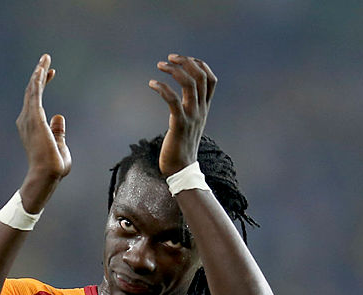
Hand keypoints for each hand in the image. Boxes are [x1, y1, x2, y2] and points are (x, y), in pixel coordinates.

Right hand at [16, 54, 71, 183]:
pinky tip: (42, 69)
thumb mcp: (59, 145)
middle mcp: (26, 120)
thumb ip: (58, 131)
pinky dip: (38, 80)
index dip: (42, 85)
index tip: (51, 73)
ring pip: (32, 89)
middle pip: (32, 92)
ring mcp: (29, 118)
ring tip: (45, 58)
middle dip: (39, 75)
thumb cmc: (53, 167)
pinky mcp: (34, 117)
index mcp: (32, 127)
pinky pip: (35, 94)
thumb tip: (59, 116)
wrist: (47, 174)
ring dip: (38, 73)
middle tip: (45, 60)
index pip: (36, 101)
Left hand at [149, 54, 216, 175]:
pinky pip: (173, 100)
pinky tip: (152, 84)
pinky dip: (163, 88)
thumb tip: (180, 97)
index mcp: (204, 109)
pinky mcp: (179, 124)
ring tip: (160, 66)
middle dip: (185, 62)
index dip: (199, 64)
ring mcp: (192, 117)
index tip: (183, 60)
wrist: (181, 169)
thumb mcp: (190, 124)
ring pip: (189, 84)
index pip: (210, 79)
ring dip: (174, 71)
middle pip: (200, 77)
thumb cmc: (182, 146)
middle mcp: (201, 110)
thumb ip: (190, 109)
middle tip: (169, 58)